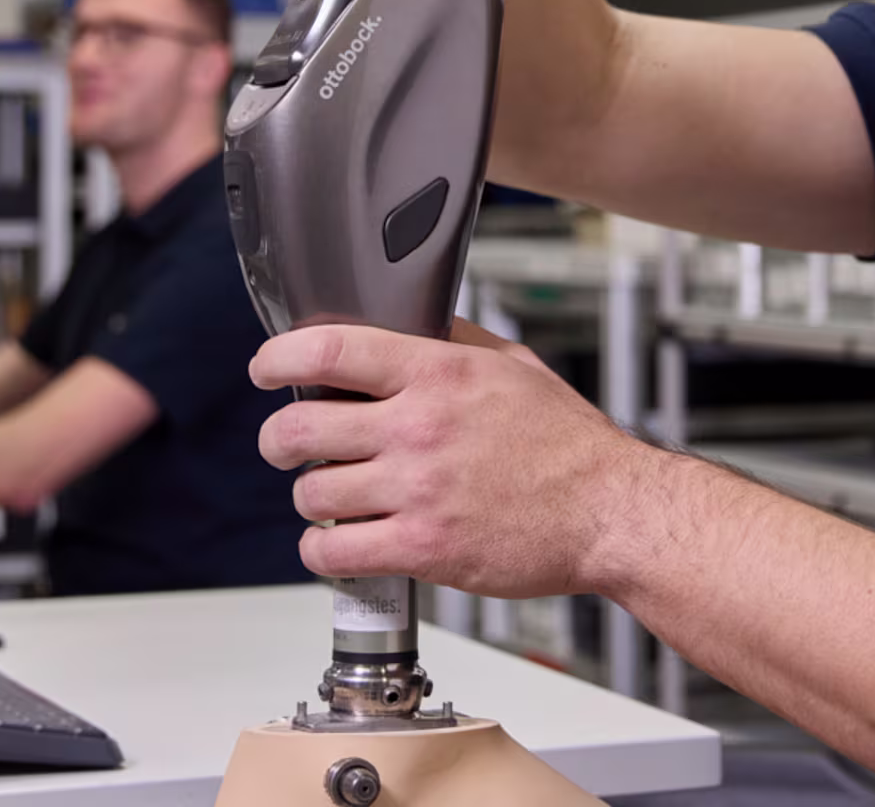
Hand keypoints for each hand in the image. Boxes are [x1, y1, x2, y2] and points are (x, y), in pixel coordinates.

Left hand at [252, 320, 647, 596]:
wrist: (608, 510)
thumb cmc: (567, 442)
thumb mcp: (514, 365)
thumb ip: (454, 341)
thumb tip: (408, 322)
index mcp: (440, 373)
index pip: (331, 350)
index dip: (279, 358)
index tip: (266, 368)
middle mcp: (420, 427)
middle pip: (297, 428)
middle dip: (280, 438)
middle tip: (290, 443)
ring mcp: (418, 490)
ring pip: (311, 493)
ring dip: (313, 496)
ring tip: (338, 496)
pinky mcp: (422, 549)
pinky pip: (332, 552)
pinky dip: (324, 550)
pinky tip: (343, 540)